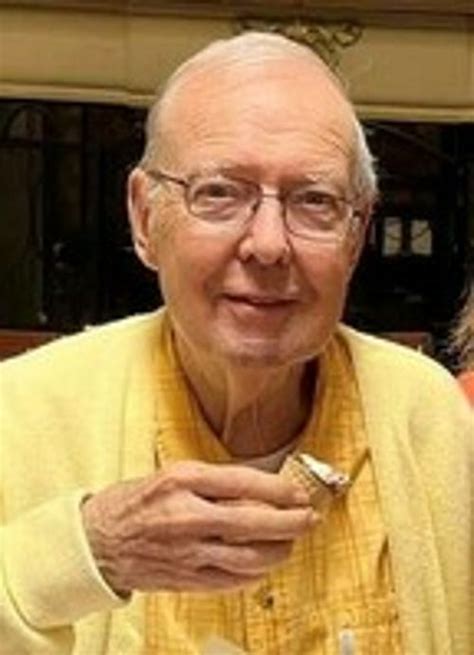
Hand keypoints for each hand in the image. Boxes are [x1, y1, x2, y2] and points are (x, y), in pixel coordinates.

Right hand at [81, 460, 313, 594]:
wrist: (97, 541)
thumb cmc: (135, 502)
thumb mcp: (172, 475)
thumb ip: (213, 482)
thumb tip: (260, 488)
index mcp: (183, 482)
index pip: (244, 483)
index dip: (279, 490)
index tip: (298, 493)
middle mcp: (188, 517)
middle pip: (253, 522)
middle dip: (290, 522)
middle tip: (309, 518)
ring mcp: (187, 552)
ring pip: (249, 557)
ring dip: (279, 551)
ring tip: (291, 542)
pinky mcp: (186, 579)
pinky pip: (232, 580)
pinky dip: (255, 573)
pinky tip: (265, 564)